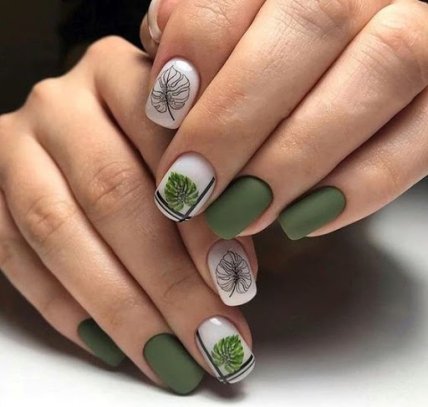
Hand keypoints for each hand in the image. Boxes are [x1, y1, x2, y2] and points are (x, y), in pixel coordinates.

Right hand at [0, 36, 257, 393]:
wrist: (84, 125)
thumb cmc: (158, 143)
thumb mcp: (192, 145)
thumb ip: (216, 192)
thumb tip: (234, 276)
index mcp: (122, 72)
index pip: (166, 148)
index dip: (201, 226)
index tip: (236, 287)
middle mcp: (63, 102)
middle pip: (112, 195)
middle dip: (167, 281)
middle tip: (212, 337)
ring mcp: (17, 144)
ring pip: (59, 230)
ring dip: (120, 306)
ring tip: (171, 355)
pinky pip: (13, 254)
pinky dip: (66, 307)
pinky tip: (113, 343)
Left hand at [141, 0, 427, 239]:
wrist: (353, 63)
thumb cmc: (277, 52)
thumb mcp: (238, 29)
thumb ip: (204, 27)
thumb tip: (166, 47)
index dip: (200, 46)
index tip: (163, 112)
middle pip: (311, 25)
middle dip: (237, 120)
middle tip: (191, 188)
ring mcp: (426, 29)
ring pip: (379, 72)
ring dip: (296, 158)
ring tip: (242, 214)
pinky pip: (423, 136)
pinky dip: (361, 185)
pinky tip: (304, 219)